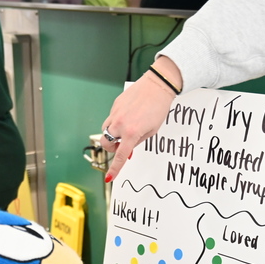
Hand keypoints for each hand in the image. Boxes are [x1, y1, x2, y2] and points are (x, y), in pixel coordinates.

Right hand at [100, 56, 180, 181]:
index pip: (120, 156)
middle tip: (121, 146)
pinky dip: (117, 121)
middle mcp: (120, 124)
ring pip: (106, 130)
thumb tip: (127, 148)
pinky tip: (129, 115)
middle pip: (106, 143)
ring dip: (113, 135)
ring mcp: (116, 113)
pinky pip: (111, 118)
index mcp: (132, 133)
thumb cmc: (159, 107)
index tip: (109, 178)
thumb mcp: (152, 130)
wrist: (158, 85)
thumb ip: (138, 141)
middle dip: (111, 147)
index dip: (114, 169)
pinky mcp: (115, 104)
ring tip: (126, 130)